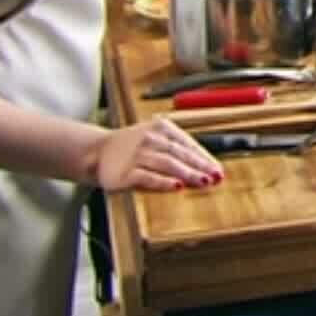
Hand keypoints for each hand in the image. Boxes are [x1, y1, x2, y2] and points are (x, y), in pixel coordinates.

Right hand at [91, 117, 221, 191]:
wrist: (96, 152)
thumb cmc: (131, 147)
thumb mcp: (155, 138)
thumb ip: (178, 149)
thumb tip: (206, 166)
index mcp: (161, 127)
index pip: (188, 144)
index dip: (205, 158)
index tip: (218, 170)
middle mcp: (150, 138)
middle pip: (181, 153)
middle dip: (201, 166)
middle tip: (216, 177)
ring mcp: (138, 155)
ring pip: (168, 164)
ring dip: (188, 174)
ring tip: (203, 182)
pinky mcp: (126, 172)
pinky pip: (148, 177)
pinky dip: (164, 182)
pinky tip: (177, 187)